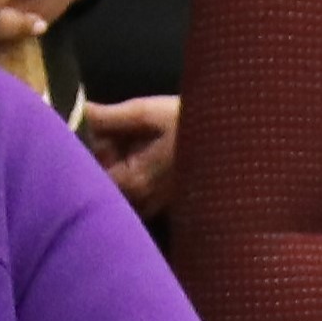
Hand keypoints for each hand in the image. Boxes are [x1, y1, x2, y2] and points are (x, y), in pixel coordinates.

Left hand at [75, 94, 181, 215]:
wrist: (239, 139)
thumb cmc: (193, 123)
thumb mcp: (149, 113)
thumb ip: (111, 117)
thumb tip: (83, 112)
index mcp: (134, 181)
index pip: (91, 175)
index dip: (92, 151)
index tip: (105, 129)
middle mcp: (143, 202)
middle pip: (108, 183)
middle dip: (109, 157)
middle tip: (127, 132)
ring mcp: (158, 207)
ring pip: (125, 189)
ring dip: (124, 166)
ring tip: (142, 141)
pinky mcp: (170, 206)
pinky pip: (143, 195)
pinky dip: (140, 176)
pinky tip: (154, 154)